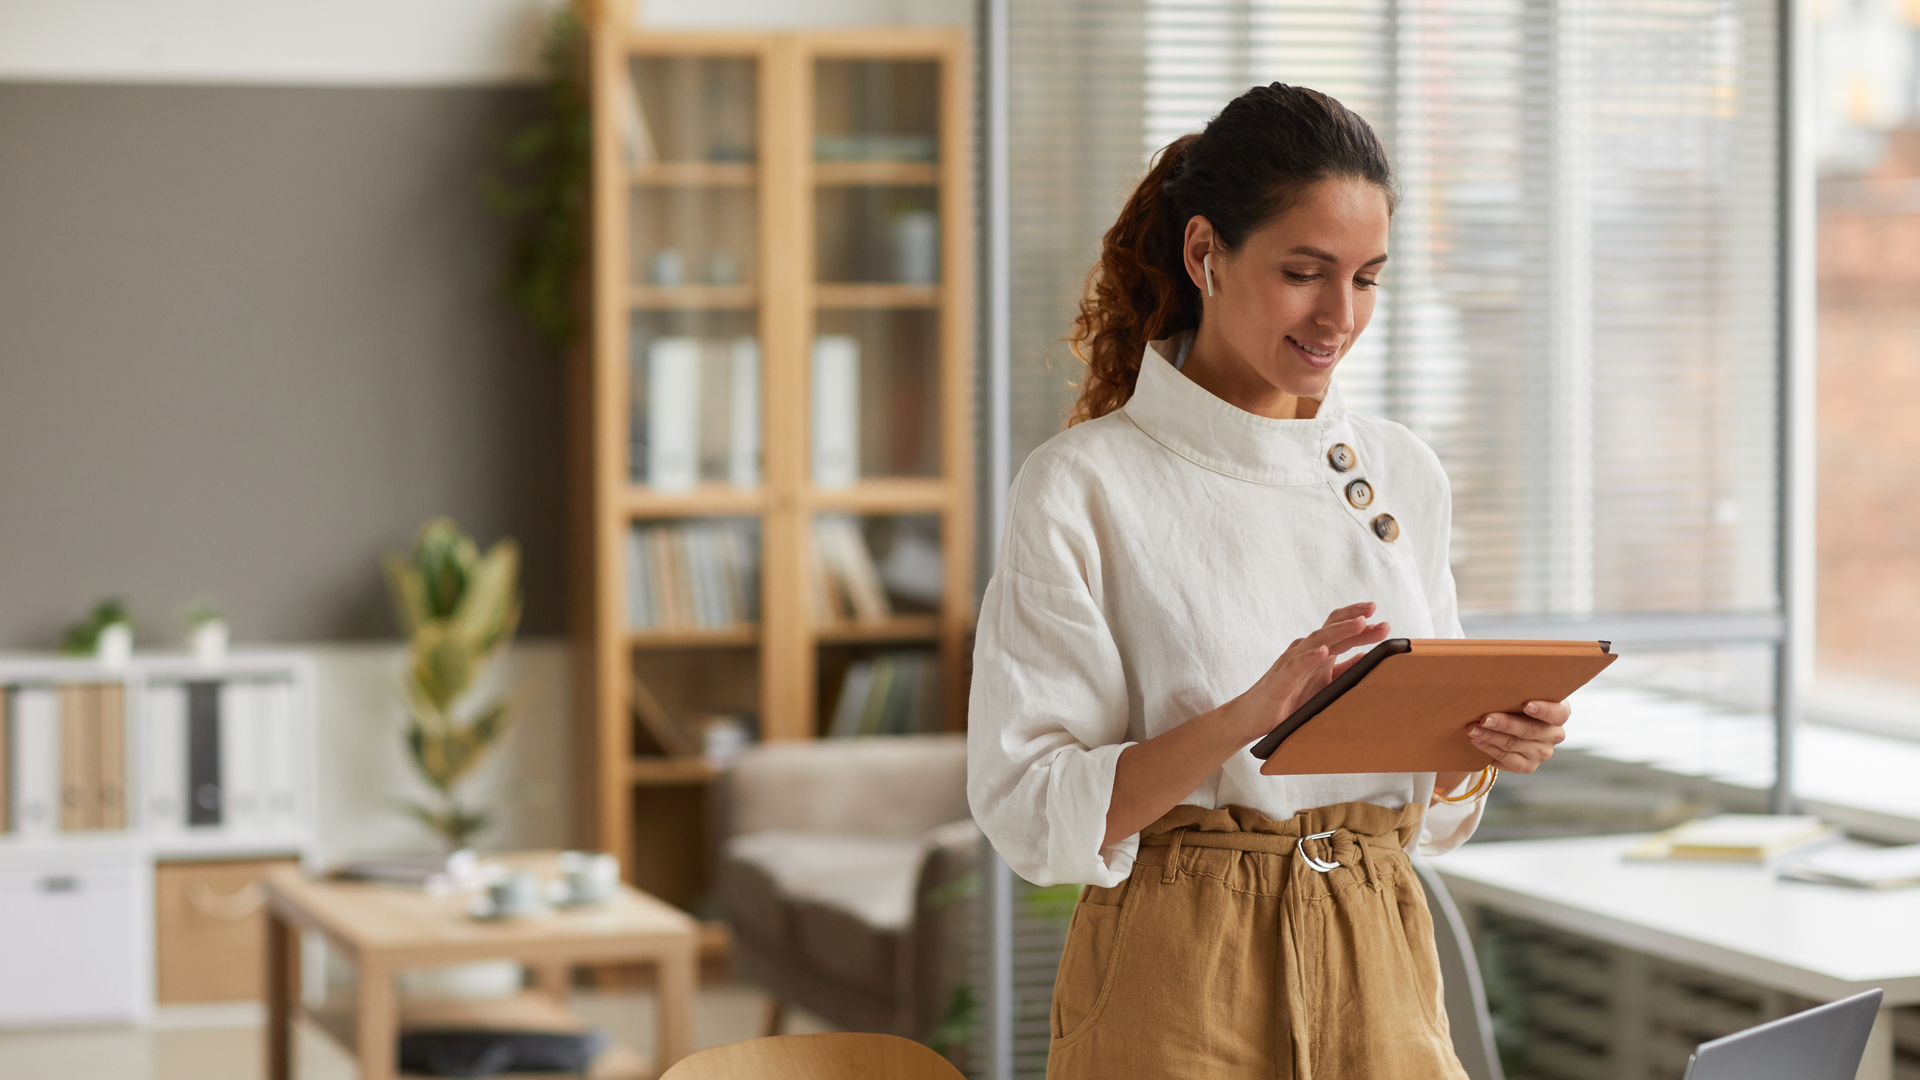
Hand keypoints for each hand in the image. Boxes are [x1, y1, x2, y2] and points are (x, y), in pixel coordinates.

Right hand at [1227, 602, 1389, 742]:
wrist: (1251, 718)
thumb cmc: (1287, 701)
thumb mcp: (1323, 685)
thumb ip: (1344, 671)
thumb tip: (1369, 657)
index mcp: (1316, 653)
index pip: (1338, 630)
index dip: (1358, 621)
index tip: (1382, 619)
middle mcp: (1304, 652)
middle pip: (1330, 629)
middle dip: (1354, 619)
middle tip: (1374, 611)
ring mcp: (1290, 664)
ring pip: (1316, 641)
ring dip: (1339, 631)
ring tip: (1359, 623)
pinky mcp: (1279, 680)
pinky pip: (1295, 665)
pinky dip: (1310, 657)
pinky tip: (1324, 652)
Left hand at [1465, 699, 1570, 772]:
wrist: (1505, 726)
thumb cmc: (1512, 702)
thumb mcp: (1518, 694)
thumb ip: (1515, 689)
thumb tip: (1490, 676)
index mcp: (1558, 712)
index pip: (1559, 713)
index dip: (1544, 710)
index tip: (1526, 705)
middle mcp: (1554, 734)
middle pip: (1530, 730)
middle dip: (1505, 724)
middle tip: (1484, 718)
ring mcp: (1542, 752)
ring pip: (1514, 745)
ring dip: (1490, 736)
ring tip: (1472, 728)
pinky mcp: (1528, 766)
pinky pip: (1508, 759)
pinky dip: (1489, 749)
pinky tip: (1477, 740)